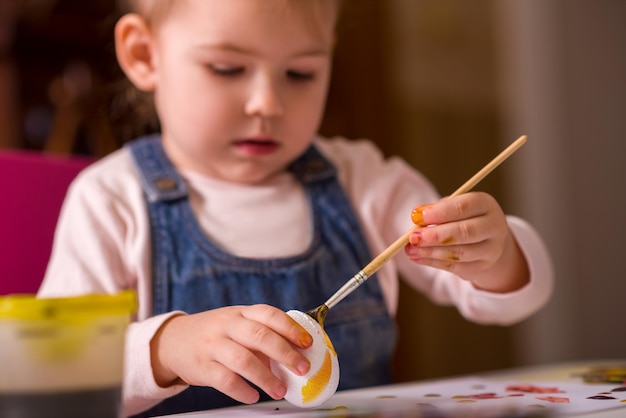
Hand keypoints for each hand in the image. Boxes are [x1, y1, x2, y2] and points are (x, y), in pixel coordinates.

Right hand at [150, 304, 312, 403]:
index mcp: (241, 313)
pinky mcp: (202, 367)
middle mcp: (228, 326)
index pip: (269, 315)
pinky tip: (253, 395)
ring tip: (280, 389)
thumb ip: (263, 335)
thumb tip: (296, 354)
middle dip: (285, 353)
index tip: (307, 342)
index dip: (290, 328)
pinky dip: (242, 389)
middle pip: (259, 336)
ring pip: (243, 359)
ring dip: (266, 377)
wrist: (174, 341)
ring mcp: (213, 345)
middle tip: (302, 368)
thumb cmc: (215, 333)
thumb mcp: (237, 324)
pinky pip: (224, 379)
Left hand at [404, 192, 528, 292]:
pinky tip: (417, 258)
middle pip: (465, 232)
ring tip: (410, 250)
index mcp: (485, 204)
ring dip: (431, 252)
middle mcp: (494, 227)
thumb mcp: (452, 206)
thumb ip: (436, 209)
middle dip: (435, 236)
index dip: (439, 212)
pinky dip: (433, 263)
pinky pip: (456, 267)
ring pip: (460, 253)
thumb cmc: (462, 217)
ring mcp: (491, 250)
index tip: (416, 216)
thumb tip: (416, 216)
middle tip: (413, 237)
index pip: (464, 207)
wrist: (485, 238)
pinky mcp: (482, 267)